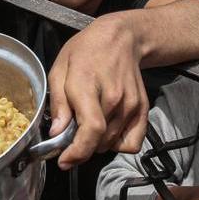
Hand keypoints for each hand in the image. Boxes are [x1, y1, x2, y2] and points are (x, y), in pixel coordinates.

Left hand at [47, 13, 147, 168]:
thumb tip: (56, 132)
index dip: (78, 152)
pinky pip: (133, 142)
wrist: (120, 38)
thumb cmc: (85, 51)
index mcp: (89, 85)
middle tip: (71, 135)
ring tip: (89, 124)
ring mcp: (131, 104)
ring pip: (112, 144)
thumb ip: (57, 103)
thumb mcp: (59, 69)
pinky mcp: (142, 109)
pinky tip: (107, 131)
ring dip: (97, 144)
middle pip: (99, 141)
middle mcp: (114, 98)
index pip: (91, 129)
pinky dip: (118, 144)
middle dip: (81, 148)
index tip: (65, 161)